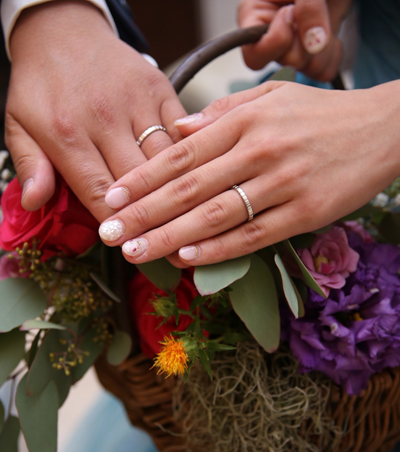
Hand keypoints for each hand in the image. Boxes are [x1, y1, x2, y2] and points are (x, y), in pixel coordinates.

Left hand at [6, 0, 185, 220]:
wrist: (62, 30)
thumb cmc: (42, 85)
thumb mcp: (18, 124)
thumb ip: (30, 166)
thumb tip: (36, 203)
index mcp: (67, 133)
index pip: (101, 194)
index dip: (119, 225)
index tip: (131, 245)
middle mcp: (104, 118)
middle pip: (140, 182)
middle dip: (152, 216)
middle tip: (162, 239)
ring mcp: (136, 102)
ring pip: (167, 161)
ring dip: (175, 192)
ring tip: (183, 217)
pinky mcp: (159, 89)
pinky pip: (181, 133)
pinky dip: (188, 157)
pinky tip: (192, 177)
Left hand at [98, 80, 399, 265]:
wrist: (383, 128)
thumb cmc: (321, 114)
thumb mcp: (270, 97)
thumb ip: (222, 114)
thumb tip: (177, 130)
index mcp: (245, 121)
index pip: (181, 153)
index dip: (143, 178)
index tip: (114, 198)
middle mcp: (259, 151)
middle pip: (189, 189)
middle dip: (144, 214)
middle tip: (111, 235)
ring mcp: (283, 184)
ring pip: (216, 216)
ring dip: (170, 237)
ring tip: (137, 253)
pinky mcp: (305, 213)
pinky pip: (253, 236)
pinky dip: (219, 249)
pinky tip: (188, 259)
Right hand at [238, 0, 351, 80]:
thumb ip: (308, 7)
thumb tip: (315, 43)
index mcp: (254, 16)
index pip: (254, 55)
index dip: (277, 40)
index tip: (290, 11)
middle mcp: (270, 36)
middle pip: (285, 63)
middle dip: (305, 40)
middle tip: (313, 12)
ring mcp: (292, 47)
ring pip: (306, 69)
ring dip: (321, 47)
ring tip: (325, 19)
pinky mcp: (312, 54)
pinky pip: (322, 72)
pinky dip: (333, 55)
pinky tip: (332, 35)